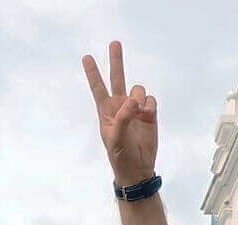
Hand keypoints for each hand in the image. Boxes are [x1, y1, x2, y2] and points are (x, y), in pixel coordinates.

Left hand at [83, 41, 157, 185]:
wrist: (138, 167)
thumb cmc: (120, 154)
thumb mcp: (115, 138)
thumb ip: (123, 117)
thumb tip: (133, 100)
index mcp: (106, 111)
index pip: (97, 88)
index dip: (92, 73)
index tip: (86, 57)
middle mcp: (120, 106)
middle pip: (117, 78)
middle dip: (116, 61)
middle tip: (115, 43)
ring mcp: (135, 108)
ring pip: (138, 89)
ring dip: (139, 98)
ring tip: (138, 113)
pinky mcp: (149, 112)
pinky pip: (151, 99)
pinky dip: (149, 106)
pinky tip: (147, 116)